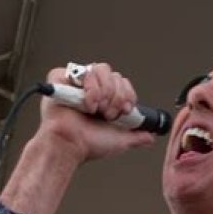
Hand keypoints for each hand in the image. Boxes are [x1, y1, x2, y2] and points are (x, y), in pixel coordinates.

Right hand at [39, 62, 156, 162]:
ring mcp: (77, 82)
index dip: (127, 94)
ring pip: (101, 69)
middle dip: (116, 96)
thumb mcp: (120, 141)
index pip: (122, 83)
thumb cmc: (88, 144)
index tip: (126, 110)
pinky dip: (90, 89)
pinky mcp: (62, 77)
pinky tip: (86, 105)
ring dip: (104, 93)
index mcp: (104, 100)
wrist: (70, 145)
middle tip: (109, 114)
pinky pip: (83, 70)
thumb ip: (136, 136)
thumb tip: (150, 137)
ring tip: (96, 110)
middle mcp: (91, 89)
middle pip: (114, 75)